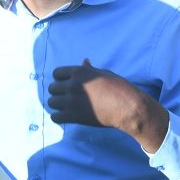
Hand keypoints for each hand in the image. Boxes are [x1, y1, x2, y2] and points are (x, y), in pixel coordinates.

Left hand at [46, 62, 167, 147]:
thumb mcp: (105, 74)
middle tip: (67, 98)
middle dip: (58, 93)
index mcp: (80, 72)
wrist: (128, 107)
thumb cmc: (120, 89)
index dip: (60, 79)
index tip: (67, 85)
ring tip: (66, 108)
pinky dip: (59, 118)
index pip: (56, 73)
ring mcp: (72, 100)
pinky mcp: (74, 116)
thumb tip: (84, 61)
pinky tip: (66, 117)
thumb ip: (90, 70)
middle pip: (52, 88)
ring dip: (57, 105)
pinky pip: (55, 117)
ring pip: (51, 102)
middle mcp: (73, 84)